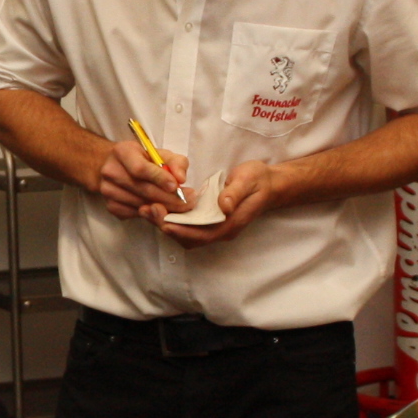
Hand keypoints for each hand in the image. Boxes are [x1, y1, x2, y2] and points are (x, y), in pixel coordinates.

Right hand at [91, 138, 185, 222]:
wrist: (116, 167)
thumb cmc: (142, 159)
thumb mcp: (160, 153)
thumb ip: (175, 162)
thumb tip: (181, 178)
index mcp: (122, 152)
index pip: (140, 168)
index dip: (159, 178)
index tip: (176, 186)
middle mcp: (110, 171)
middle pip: (142, 189)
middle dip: (169, 198)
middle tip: (188, 201)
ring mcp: (108, 190)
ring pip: (141, 204)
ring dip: (164, 208)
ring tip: (181, 206)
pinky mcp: (111, 206)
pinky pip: (136, 214)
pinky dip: (152, 214)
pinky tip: (163, 209)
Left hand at [159, 157, 284, 247]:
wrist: (269, 185)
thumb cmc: (258, 180)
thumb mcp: (249, 180)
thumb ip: (235, 193)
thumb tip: (223, 205)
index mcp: (230, 224)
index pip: (202, 234)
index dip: (182, 230)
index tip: (163, 220)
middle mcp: (221, 231)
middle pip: (189, 238)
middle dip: (167, 226)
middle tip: (148, 210)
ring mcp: (215, 228)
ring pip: (186, 235)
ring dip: (166, 224)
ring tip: (148, 209)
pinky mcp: (209, 222)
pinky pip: (187, 227)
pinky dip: (172, 220)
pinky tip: (159, 208)